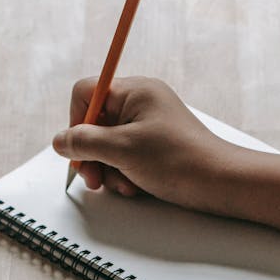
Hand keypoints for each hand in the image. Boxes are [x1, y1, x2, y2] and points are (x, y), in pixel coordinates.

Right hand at [52, 75, 279, 252]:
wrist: (218, 184)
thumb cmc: (179, 161)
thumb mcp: (122, 150)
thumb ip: (85, 143)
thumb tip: (60, 141)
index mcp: (134, 92)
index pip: (87, 93)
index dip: (76, 123)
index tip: (80, 149)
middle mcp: (140, 104)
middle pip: (94, 124)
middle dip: (91, 155)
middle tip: (94, 179)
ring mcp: (147, 128)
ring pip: (107, 148)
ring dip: (108, 171)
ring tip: (124, 184)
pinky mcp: (153, 150)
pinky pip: (124, 161)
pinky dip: (124, 176)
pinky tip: (135, 187)